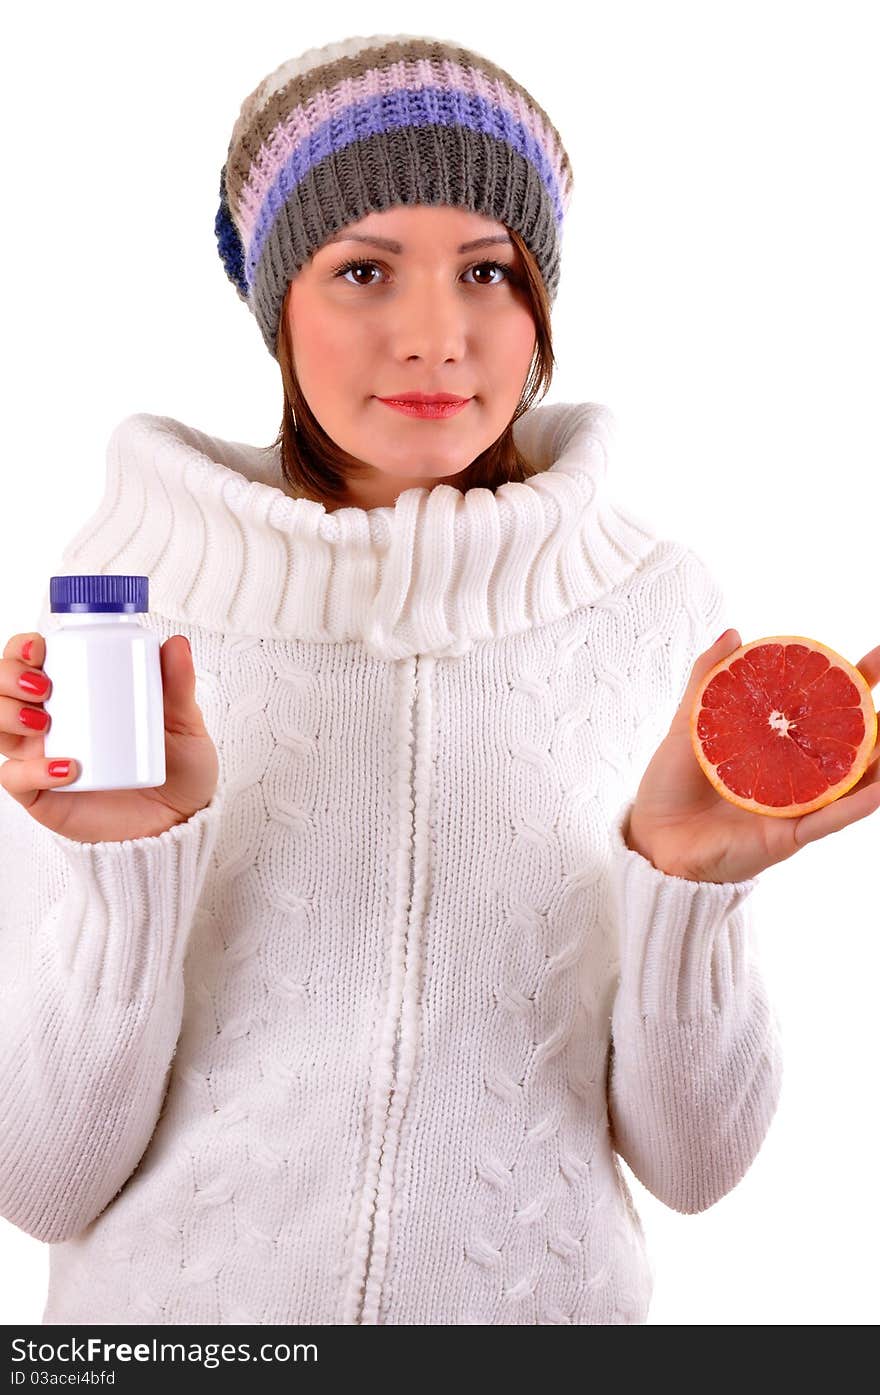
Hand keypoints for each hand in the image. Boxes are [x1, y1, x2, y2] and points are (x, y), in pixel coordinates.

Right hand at [0, 631, 218, 843]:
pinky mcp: (42, 794)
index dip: (22, 648)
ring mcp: (41, 758)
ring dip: (8, 715)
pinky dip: (31, 770)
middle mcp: (49, 722)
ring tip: (44, 722)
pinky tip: (66, 767)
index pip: (30, 661)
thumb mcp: (183, 723)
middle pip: (2, 688)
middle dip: (8, 676)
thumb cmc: (176, 768)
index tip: (40, 646)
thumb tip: (176, 645)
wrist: (179, 822)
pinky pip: (15, 778)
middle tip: (42, 685)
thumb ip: (179, 685)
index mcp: (75, 694)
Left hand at [625, 629, 879, 882]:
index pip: (819, 708)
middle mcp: (792, 774)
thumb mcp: (687, 725)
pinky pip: (827, 820)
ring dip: (877, 761)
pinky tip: (878, 790)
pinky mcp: (786, 837)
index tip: (874, 657)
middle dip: (873, 715)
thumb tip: (734, 634)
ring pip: (849, 783)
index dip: (850, 683)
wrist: (650, 840)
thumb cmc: (670, 787)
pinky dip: (854, 806)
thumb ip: (709, 680)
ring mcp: (793, 805)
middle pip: (845, 742)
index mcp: (774, 745)